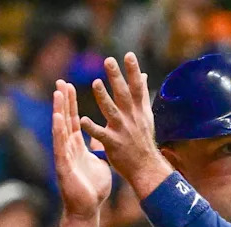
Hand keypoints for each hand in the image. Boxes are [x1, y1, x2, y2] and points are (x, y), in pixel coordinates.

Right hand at [53, 80, 111, 218]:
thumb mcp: (99, 163)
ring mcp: (65, 156)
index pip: (74, 120)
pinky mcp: (63, 166)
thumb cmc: (93, 189)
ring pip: (60, 129)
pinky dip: (58, 131)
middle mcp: (69, 148)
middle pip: (65, 120)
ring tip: (58, 94)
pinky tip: (57, 118)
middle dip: (63, 101)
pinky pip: (60, 146)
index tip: (69, 86)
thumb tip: (101, 137)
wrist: (87, 210)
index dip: (71, 103)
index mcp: (78, 147)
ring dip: (59, 111)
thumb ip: (98, 149)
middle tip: (61, 82)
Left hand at [79, 53, 173, 198]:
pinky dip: (92, 127)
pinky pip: (101, 134)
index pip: (137, 87)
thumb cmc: (143, 140)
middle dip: (117, 77)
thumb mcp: (146, 115)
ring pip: (112, 111)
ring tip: (96, 82)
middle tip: (109, 60)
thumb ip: (142, 94)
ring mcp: (122, 131)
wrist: (146, 168)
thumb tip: (143, 75)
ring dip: (104, 97)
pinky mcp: (113, 144)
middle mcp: (132, 118)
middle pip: (124, 95)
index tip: (128, 55)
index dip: (133, 71)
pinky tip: (83, 120)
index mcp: (139, 111)